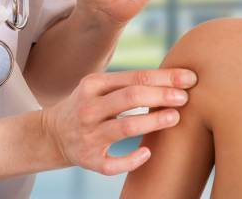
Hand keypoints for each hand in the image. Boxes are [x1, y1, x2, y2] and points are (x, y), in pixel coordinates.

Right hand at [42, 68, 196, 174]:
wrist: (52, 134)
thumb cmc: (91, 105)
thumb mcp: (101, 86)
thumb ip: (130, 82)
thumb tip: (176, 78)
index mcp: (94, 84)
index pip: (135, 77)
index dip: (165, 77)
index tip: (190, 79)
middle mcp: (89, 108)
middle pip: (131, 97)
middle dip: (162, 96)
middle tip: (185, 98)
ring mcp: (87, 135)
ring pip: (125, 128)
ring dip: (154, 122)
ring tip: (175, 117)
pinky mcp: (88, 160)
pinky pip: (113, 164)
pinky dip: (132, 159)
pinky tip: (148, 152)